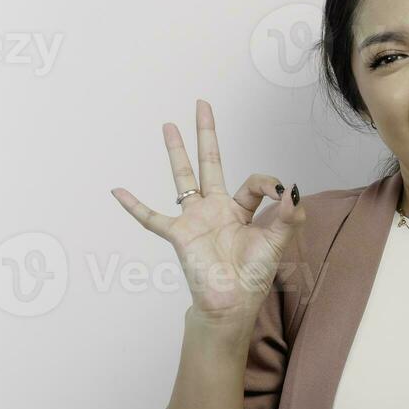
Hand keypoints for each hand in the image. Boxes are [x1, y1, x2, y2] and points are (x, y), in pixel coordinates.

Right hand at [111, 99, 304, 329]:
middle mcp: (216, 209)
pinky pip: (151, 218)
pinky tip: (117, 191)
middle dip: (206, 135)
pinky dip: (134, 206)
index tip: (279, 193)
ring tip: (168, 126)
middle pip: (210, 163)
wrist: (232, 303)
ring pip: (183, 178)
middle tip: (202, 105)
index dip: (268, 183)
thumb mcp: (278, 242)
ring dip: (175, 152)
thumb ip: (289, 215)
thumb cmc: (253, 276)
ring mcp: (195, 219)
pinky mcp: (179, 234)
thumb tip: (291, 189)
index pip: (254, 183)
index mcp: (241, 210)